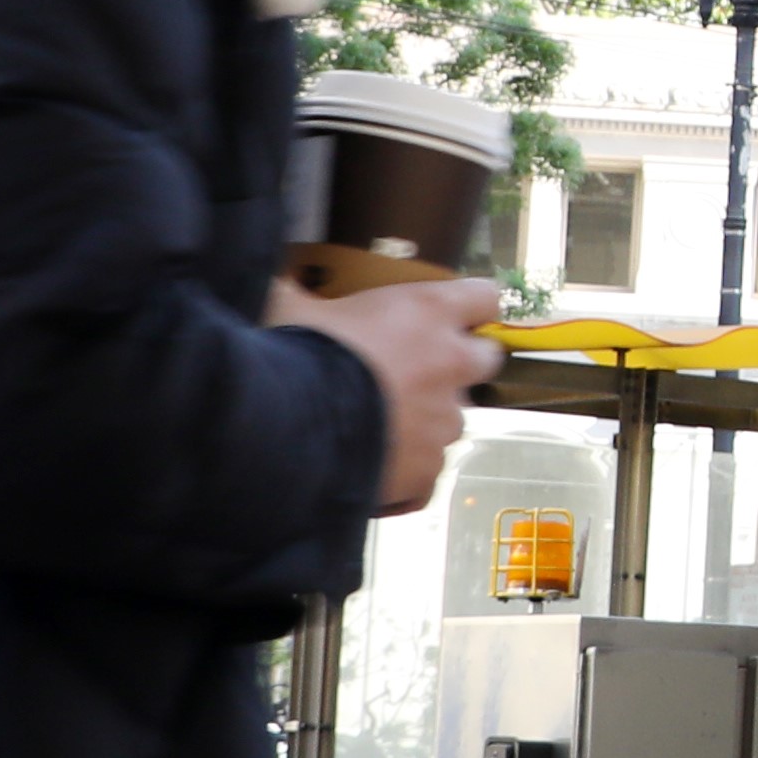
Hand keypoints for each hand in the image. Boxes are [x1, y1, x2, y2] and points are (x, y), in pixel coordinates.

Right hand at [272, 269, 505, 513]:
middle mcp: (450, 365)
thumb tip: (273, 281)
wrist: (286, 427)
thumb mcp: (289, 307)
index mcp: (428, 312)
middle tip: (416, 370)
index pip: (484, 297)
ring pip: (451, 419)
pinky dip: (405, 475)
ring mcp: (444, 422)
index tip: (451, 316)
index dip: (470, 307)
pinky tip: (371, 471)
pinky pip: (427, 474)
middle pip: (485, 359)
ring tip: (375, 426)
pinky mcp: (428, 470)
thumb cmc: (295, 353)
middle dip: (459, 364)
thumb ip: (295, 294)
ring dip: (425, 421)